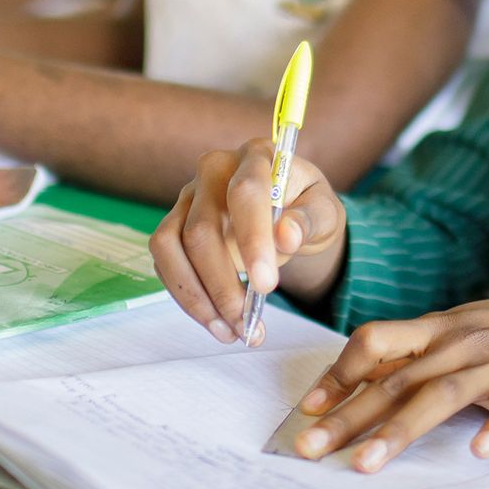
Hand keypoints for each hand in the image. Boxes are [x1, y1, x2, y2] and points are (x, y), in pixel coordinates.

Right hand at [149, 139, 346, 344]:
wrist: (289, 211)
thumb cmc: (306, 206)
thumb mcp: (324, 211)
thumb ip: (309, 220)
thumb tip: (287, 236)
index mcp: (256, 156)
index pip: (245, 193)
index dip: (252, 240)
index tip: (267, 285)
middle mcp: (213, 171)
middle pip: (201, 229)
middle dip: (222, 285)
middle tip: (247, 325)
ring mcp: (188, 197)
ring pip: (170, 247)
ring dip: (196, 296)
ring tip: (228, 331)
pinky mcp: (174, 224)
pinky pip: (164, 262)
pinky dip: (186, 297)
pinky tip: (215, 320)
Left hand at [290, 289, 488, 472]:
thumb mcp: (463, 330)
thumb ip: (416, 353)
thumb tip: (358, 378)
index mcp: (440, 328)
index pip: (377, 342)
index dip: (340, 374)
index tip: (308, 408)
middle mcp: (463, 343)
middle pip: (398, 379)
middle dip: (351, 415)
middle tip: (312, 446)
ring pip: (443, 395)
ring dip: (401, 430)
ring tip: (368, 463)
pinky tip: (476, 450)